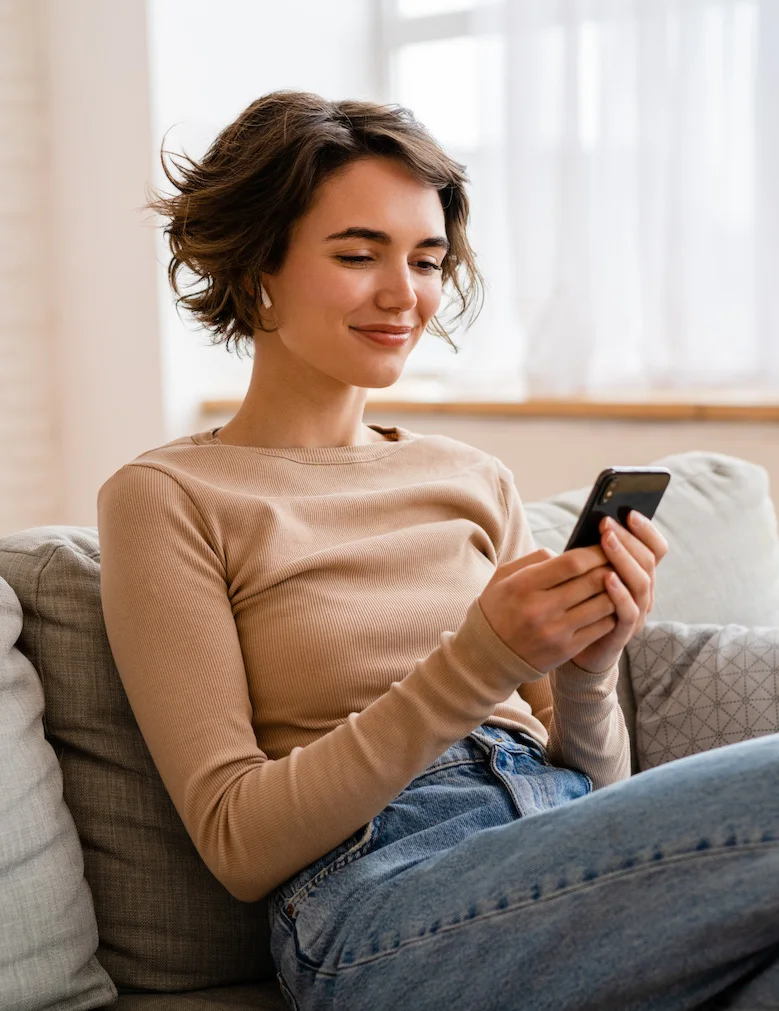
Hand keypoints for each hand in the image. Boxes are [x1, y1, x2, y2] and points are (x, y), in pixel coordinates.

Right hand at [479, 543, 620, 673]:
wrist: (486, 655)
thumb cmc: (497, 608)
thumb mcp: (504, 577)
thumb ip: (533, 560)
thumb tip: (565, 553)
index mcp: (524, 585)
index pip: (572, 563)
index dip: (595, 552)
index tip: (606, 545)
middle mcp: (540, 609)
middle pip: (592, 582)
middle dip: (611, 568)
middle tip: (619, 561)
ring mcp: (555, 632)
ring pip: (602, 605)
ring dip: (615, 591)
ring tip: (618, 583)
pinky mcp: (565, 650)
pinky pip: (600, 627)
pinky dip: (610, 614)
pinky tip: (609, 606)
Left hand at [570, 511, 668, 672]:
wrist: (573, 645)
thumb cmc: (579, 600)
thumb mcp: (588, 571)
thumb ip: (595, 552)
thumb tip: (594, 521)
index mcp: (640, 574)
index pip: (656, 549)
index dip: (646, 530)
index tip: (629, 512)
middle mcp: (644, 592)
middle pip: (648, 561)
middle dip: (628, 538)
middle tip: (607, 522)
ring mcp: (637, 612)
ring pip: (641, 583)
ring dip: (623, 558)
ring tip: (606, 540)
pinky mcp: (624, 631)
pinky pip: (628, 611)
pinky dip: (619, 592)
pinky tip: (606, 577)